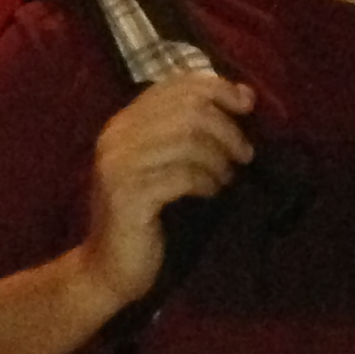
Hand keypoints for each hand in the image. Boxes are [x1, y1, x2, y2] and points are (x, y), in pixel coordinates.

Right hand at [83, 71, 254, 308]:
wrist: (107, 268)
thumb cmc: (144, 215)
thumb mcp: (163, 163)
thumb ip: (190, 129)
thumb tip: (244, 94)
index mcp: (122, 124)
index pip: (175, 86)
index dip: (218, 89)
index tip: (247, 107)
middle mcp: (115, 138)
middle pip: (187, 110)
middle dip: (226, 129)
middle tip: (245, 154)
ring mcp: (118, 167)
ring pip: (188, 140)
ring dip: (219, 159)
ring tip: (227, 178)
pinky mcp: (129, 197)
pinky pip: (183, 176)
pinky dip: (207, 182)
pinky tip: (212, 194)